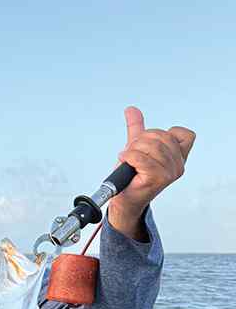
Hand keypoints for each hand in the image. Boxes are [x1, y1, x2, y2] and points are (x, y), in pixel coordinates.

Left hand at [108, 106, 195, 238]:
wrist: (123, 198)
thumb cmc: (132, 176)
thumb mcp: (136, 147)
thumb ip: (136, 128)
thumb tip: (131, 110)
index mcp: (179, 157)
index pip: (184, 134)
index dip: (162, 134)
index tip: (148, 146)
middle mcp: (178, 165)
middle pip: (162, 136)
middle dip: (141, 141)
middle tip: (133, 156)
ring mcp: (170, 173)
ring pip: (151, 145)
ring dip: (133, 150)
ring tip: (129, 161)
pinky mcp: (158, 179)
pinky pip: (141, 158)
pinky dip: (129, 157)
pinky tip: (125, 162)